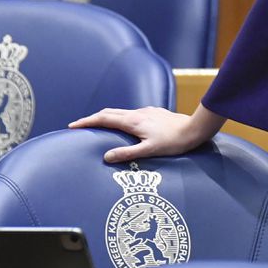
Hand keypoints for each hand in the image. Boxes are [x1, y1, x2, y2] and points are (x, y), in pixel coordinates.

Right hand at [69, 105, 224, 163]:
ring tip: (98, 126)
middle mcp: (137, 113)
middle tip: (80, 126)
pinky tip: (124, 126)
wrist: (194, 129)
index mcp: (133, 121)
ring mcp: (146, 111)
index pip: (104, 118)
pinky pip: (131, 114)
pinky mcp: (154, 113)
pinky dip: (120, 118)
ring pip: (121, 112)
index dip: (86, 122)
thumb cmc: (173, 142)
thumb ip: (127, 153)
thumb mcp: (149, 151)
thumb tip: (106, 156)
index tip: (72, 126)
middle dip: (93, 118)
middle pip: (109, 112)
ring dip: (106, 117)